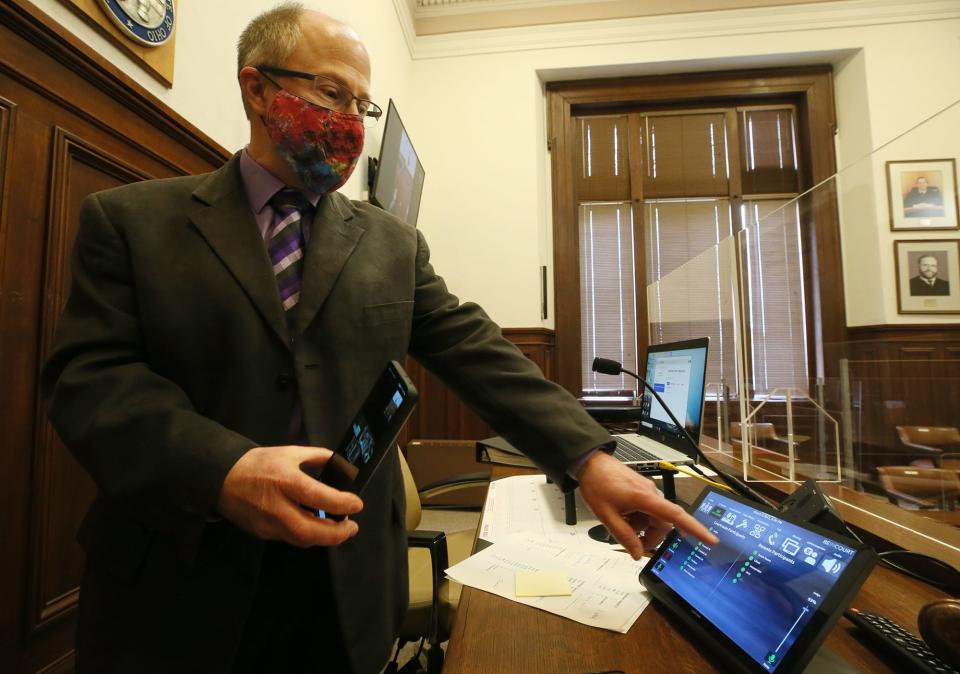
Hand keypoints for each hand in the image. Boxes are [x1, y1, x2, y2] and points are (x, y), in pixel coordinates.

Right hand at [216, 445, 363, 546]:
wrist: (223, 478)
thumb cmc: (258, 464)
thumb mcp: (290, 452)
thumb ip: (317, 457)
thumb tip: (341, 465)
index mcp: (283, 480)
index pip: (316, 496)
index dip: (340, 503)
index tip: (356, 504)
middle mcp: (275, 506)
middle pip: (309, 530)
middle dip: (336, 534)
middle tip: (352, 527)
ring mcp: (266, 523)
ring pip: (301, 540)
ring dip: (324, 537)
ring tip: (339, 528)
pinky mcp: (261, 533)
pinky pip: (290, 538)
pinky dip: (307, 535)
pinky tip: (316, 527)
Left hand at [577, 451, 717, 558]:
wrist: (590, 463)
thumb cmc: (597, 484)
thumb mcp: (606, 515)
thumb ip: (624, 536)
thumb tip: (637, 553)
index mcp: (645, 498)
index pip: (676, 516)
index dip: (695, 528)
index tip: (711, 539)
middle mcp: (651, 493)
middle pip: (662, 523)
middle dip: (650, 536)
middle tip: (631, 542)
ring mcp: (647, 490)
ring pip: (653, 518)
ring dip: (641, 527)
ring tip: (620, 523)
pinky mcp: (642, 490)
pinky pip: (646, 510)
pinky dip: (637, 518)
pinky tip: (622, 515)